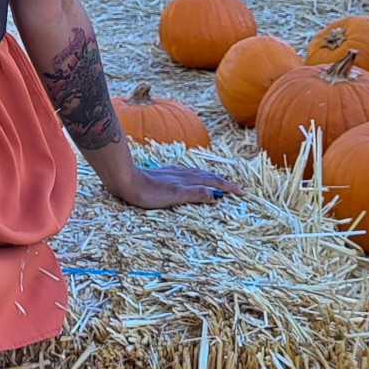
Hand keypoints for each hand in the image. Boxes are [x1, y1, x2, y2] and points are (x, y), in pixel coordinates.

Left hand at [106, 163, 244, 210]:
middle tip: (237, 189)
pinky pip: (188, 174)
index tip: (243, 193)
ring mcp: (173, 172)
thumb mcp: (174, 195)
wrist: (124, 179)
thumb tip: (218, 195)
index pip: (214, 182)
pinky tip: (191, 178)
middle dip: (225, 182)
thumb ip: (195, 193)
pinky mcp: (164, 174)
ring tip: (220, 182)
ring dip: (212, 178)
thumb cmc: (147, 192)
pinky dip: (198, 177)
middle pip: (209, 176)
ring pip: (199, 173)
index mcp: (188, 179)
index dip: (229, 188)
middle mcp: (183, 173)